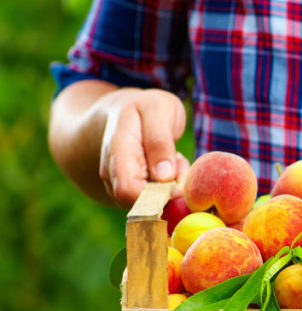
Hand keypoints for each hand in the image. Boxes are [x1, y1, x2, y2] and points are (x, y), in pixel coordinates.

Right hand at [98, 88, 188, 207]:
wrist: (124, 109)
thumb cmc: (144, 107)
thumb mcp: (158, 110)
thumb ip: (160, 142)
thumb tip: (164, 177)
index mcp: (118, 150)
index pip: (128, 192)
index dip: (156, 196)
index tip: (177, 182)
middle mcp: (112, 171)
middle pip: (141, 203)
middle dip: (169, 190)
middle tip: (180, 161)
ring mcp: (118, 182)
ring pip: (149, 202)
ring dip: (171, 186)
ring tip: (174, 157)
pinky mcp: (130, 188)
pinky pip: (152, 198)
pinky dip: (169, 185)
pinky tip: (169, 165)